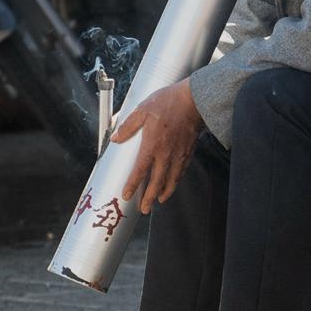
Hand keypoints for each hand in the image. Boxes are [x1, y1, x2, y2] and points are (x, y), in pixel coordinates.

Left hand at [113, 79, 202, 213]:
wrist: (195, 100)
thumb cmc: (168, 102)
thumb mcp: (143, 109)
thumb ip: (128, 125)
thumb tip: (115, 138)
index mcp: (152, 145)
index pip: (140, 171)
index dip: (132, 185)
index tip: (126, 195)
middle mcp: (166, 154)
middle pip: (157, 182)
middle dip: (149, 198)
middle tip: (144, 209)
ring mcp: (179, 155)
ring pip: (172, 180)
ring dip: (164, 193)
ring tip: (158, 201)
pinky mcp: (188, 152)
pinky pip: (182, 171)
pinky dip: (176, 181)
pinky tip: (173, 183)